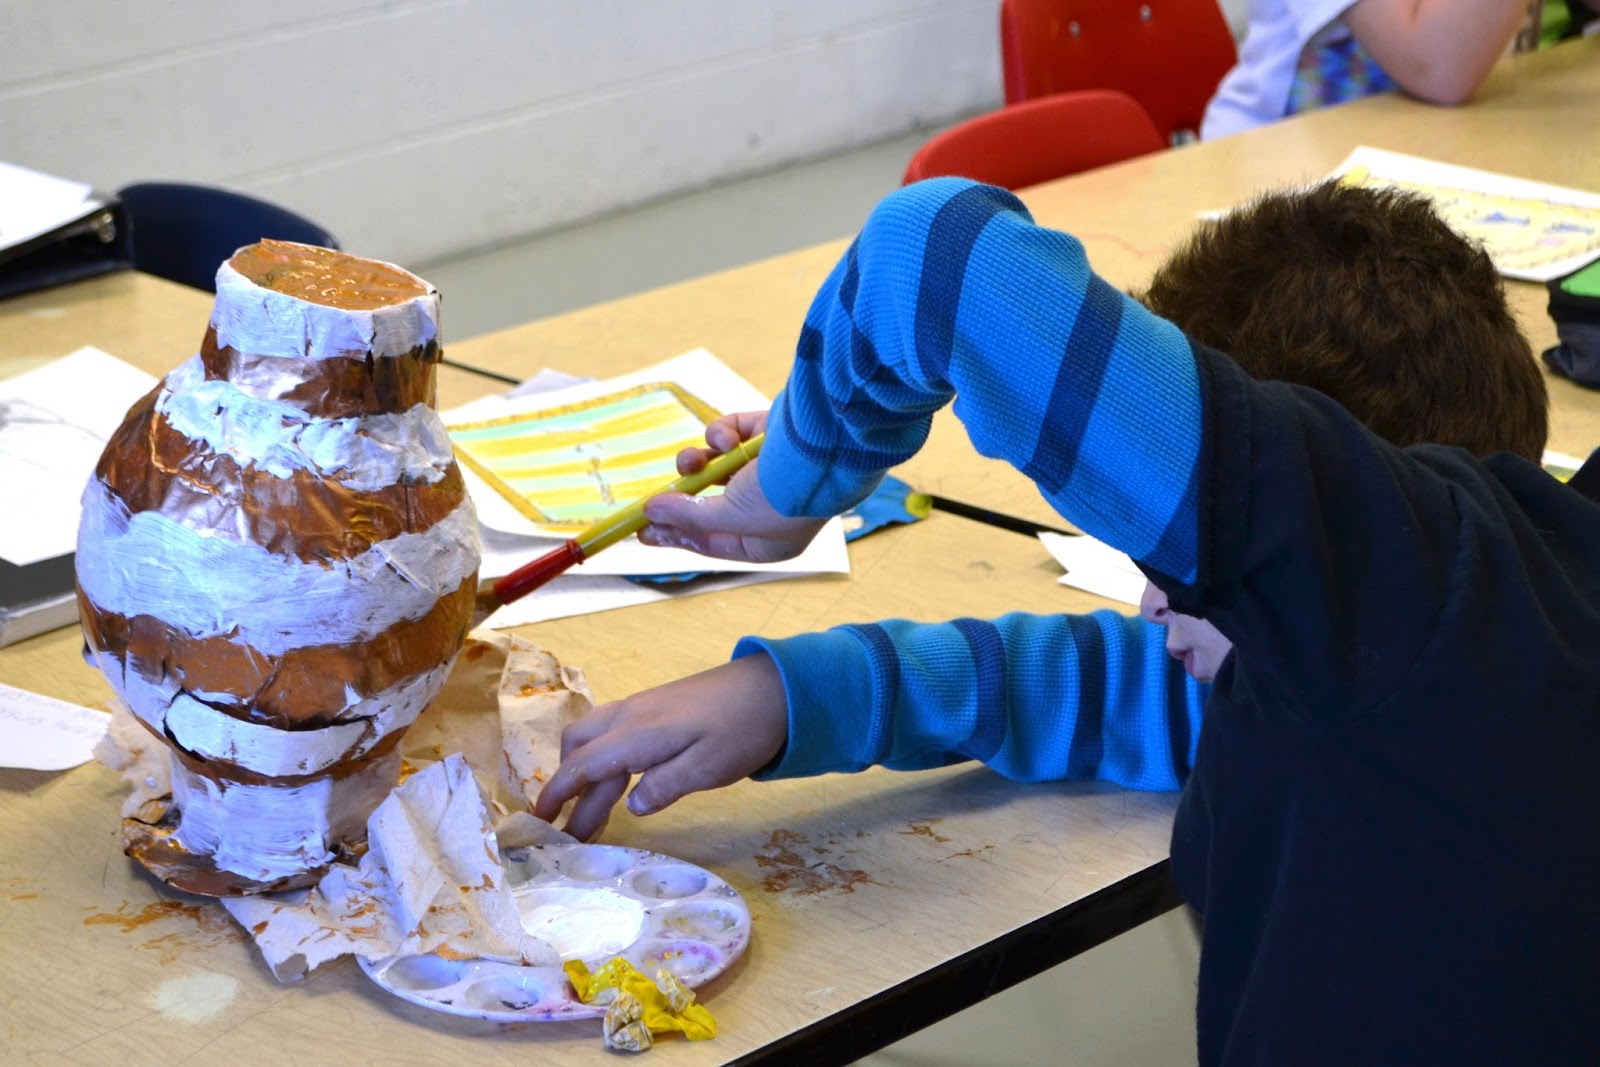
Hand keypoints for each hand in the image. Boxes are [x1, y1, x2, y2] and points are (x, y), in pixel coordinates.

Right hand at [533, 654, 788, 840]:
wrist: (774, 686)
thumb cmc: (744, 729)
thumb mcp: (709, 767)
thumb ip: (666, 786)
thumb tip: (631, 808)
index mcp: (638, 734)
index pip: (582, 766)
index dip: (556, 794)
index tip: (537, 823)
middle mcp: (631, 716)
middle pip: (579, 749)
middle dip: (566, 787)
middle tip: (567, 830)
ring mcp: (642, 708)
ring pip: (593, 737)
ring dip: (584, 772)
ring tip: (590, 812)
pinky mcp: (656, 707)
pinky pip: (613, 732)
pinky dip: (603, 758)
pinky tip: (619, 782)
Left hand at [640, 411, 825, 562]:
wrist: (822, 447)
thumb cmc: (783, 497)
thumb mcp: (731, 517)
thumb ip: (689, 516)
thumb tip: (650, 514)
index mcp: (767, 542)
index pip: (712, 542)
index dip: (676, 535)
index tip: (642, 531)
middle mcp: (767, 508)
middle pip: (709, 507)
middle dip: (680, 501)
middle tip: (645, 503)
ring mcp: (767, 469)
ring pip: (713, 469)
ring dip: (696, 464)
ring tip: (692, 460)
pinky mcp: (765, 435)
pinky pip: (728, 437)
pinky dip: (721, 436)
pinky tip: (726, 439)